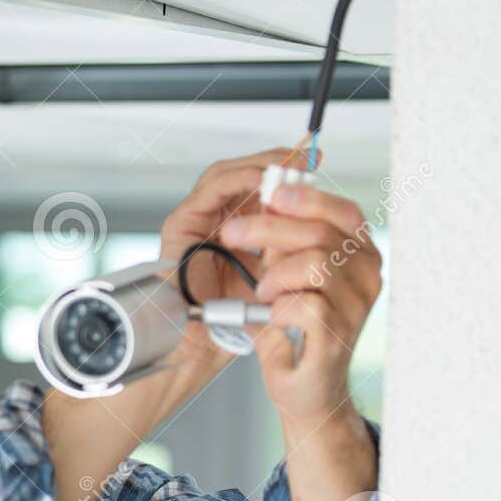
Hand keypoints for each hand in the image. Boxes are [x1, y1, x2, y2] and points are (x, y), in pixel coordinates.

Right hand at [157, 142, 313, 348]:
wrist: (210, 341)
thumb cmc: (240, 315)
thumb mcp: (276, 269)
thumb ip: (287, 242)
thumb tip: (319, 217)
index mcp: (234, 228)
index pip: (258, 188)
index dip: (286, 172)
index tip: (316, 164)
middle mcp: (212, 220)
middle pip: (242, 175)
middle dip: (277, 163)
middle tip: (307, 158)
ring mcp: (195, 220)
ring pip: (227, 174)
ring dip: (261, 166)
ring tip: (290, 167)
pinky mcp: (181, 224)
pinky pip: (212, 189)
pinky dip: (241, 179)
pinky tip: (265, 182)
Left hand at [218, 179, 381, 432]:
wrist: (305, 388)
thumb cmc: (297, 328)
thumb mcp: (291, 274)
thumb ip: (287, 240)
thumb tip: (266, 194)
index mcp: (361, 256)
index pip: (344, 212)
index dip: (306, 198)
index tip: (269, 192)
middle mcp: (369, 277)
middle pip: (320, 233)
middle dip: (267, 228)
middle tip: (230, 233)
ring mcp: (358, 307)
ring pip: (314, 264)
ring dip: (273, 275)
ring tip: (262, 291)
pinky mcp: (338, 335)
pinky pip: (304, 303)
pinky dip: (276, 307)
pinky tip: (272, 317)